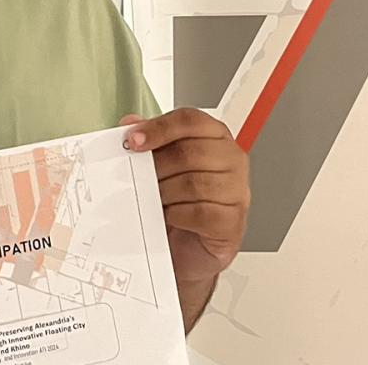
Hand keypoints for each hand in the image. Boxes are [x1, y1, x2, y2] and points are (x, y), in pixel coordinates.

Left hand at [122, 108, 248, 326]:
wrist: (187, 247)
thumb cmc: (179, 202)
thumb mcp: (162, 167)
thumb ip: (148, 142)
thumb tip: (130, 123)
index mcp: (215, 136)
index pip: (190, 120)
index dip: (159, 128)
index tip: (133, 140)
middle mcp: (232, 159)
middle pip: (190, 152)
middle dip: (157, 166)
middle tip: (139, 178)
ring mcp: (237, 190)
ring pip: (195, 183)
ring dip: (165, 192)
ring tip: (154, 199)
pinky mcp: (232, 220)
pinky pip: (201, 212)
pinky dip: (178, 214)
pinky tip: (170, 215)